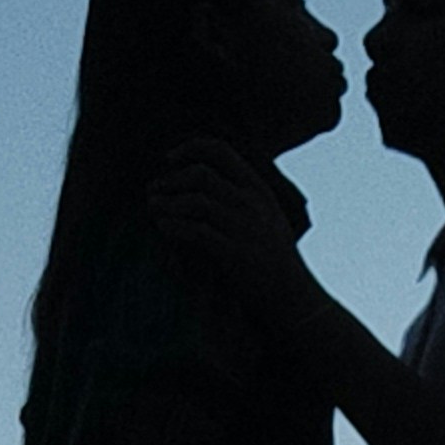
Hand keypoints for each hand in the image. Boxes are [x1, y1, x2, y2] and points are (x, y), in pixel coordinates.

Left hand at [151, 137, 308, 306]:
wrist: (291, 296)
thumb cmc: (272, 258)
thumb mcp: (266, 216)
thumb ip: (242, 195)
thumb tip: (203, 181)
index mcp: (258, 189)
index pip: (221, 151)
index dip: (190, 148)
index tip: (169, 159)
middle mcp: (252, 203)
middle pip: (201, 175)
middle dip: (171, 181)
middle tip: (152, 191)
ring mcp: (244, 228)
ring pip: (196, 201)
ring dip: (168, 204)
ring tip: (153, 209)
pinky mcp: (235, 253)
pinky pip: (197, 232)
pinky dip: (174, 227)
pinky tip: (162, 228)